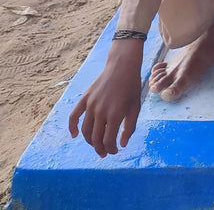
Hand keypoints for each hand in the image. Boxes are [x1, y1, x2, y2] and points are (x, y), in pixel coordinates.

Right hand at [67, 42, 142, 156]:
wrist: (122, 66)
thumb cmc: (131, 87)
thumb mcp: (135, 107)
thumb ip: (129, 128)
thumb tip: (121, 145)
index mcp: (115, 115)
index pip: (108, 141)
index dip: (111, 149)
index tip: (114, 151)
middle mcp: (100, 111)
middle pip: (95, 138)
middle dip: (100, 148)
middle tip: (104, 152)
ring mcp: (91, 105)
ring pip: (85, 130)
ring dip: (89, 141)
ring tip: (96, 144)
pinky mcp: (85, 98)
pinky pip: (74, 116)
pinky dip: (71, 127)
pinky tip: (74, 135)